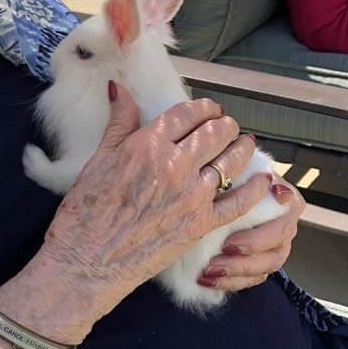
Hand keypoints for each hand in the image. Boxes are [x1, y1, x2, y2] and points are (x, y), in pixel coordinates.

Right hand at [11, 83, 270, 342]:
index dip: (202, 107)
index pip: (186, 114)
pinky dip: (253, 188)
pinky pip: (238, 202)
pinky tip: (262, 179)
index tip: (207, 107)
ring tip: (245, 142)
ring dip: (241, 147)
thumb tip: (119, 88)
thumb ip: (118, 121)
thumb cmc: (86, 210)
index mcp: (148, 145)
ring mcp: (191, 196)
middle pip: (213, 133)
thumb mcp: (98, 158)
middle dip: (224, 124)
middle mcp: (175, 165)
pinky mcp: (200, 224)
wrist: (88, 260)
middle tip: (226, 124)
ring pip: (230, 161)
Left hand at [199, 177, 304, 290]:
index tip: (246, 217)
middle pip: (277, 241)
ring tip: (210, 268)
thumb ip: (243, 172)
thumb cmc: (229, 178)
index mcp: (285, 197)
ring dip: (238, 269)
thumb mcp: (235, 170)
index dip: (269, 215)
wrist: (219, 194)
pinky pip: (252, 278)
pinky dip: (230, 281)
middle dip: (251, 245)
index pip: (287, 209)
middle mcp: (284, 223)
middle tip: (225, 246)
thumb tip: (253, 173)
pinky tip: (207, 279)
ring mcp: (276, 246)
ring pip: (267, 264)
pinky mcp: (261, 264)